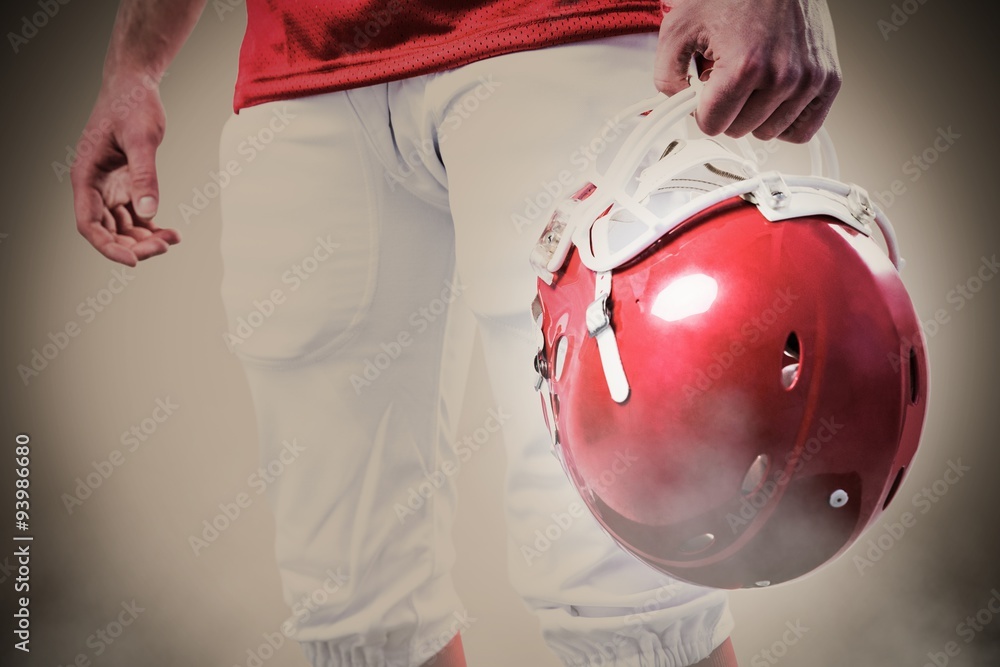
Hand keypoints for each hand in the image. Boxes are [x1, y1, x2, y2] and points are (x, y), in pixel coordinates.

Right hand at [70, 72, 179, 265]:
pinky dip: (151, 226)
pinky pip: (135, 215)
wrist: (135, 86)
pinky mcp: (125, 184)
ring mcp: (108, 187)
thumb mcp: (142, 140)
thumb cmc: (132, 106)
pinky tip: (172, 232)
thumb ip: (144, 176)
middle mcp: (93, 186)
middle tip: (164, 247)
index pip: (88, 224)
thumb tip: (148, 212)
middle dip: (133, 245)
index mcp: (86, 176)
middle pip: (107, 230)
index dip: (108, 247)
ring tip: (172, 239)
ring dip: (144, 238)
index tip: (134, 261)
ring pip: (122, 226)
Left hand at [654, 0, 841, 142]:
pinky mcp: (829, 80)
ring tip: (753, 80)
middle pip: (739, 131)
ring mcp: (809, 80)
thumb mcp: (680, 28)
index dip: (702, 108)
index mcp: (745, 66)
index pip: (711, 126)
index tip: (707, 88)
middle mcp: (782, 77)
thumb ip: (667, 75)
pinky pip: (804, 130)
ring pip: (768, 133)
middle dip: (728, 109)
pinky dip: (785, 121)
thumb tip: (677, 104)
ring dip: (756, 114)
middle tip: (730, 78)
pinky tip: (773, 99)